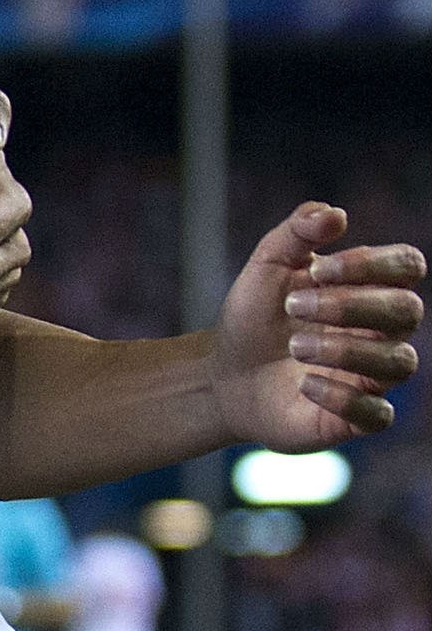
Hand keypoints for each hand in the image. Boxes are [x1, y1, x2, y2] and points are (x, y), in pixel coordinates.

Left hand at [212, 203, 424, 450]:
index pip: (408, 266)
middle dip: (350, 305)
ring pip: (398, 361)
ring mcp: (373, 376)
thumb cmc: (256, 316)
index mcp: (367, 289)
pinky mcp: (357, 417)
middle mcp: (381, 331)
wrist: (223, 373)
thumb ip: (296, 233)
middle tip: (293, 306)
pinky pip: (378, 413)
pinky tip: (305, 384)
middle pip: (407, 310)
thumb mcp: (266, 266)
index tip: (318, 269)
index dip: (373, 264)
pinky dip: (343, 396)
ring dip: (344, 349)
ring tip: (294, 347)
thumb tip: (333, 213)